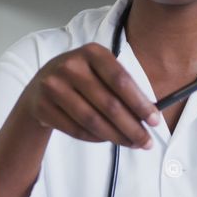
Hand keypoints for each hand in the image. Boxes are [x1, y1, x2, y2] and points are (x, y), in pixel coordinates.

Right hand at [16, 43, 159, 148]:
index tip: (155, 120)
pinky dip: (96, 139)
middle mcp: (70, 65)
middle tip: (147, 142)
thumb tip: (150, 116)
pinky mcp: (42, 106)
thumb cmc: (81, 79)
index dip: (140, 103)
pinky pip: (76, 130)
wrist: (40, 87)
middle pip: (109, 104)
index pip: (121, 80)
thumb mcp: (99, 71)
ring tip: (132, 144)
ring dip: (117, 136)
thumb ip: (122, 88)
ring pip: (93, 120)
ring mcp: (53, 85)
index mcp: (92, 52)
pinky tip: (108, 140)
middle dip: (132, 126)